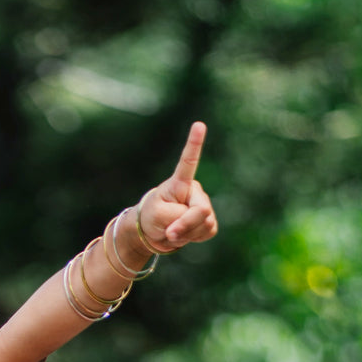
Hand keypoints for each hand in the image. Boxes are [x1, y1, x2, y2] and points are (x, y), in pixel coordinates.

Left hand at [137, 122, 217, 251]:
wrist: (155, 231)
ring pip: (205, 223)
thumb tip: (201, 224)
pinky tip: (185, 233)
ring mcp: (204, 204)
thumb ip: (178, 219)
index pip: (188, 161)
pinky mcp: (208, 221)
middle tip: (170, 233)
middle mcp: (196, 190)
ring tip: (173, 230)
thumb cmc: (153, 217)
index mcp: (180, 183)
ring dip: (187, 233)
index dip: (194, 144)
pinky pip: (207, 232)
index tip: (198, 125)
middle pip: (201, 210)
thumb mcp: (157, 217)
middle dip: (185, 225)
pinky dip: (194, 237)